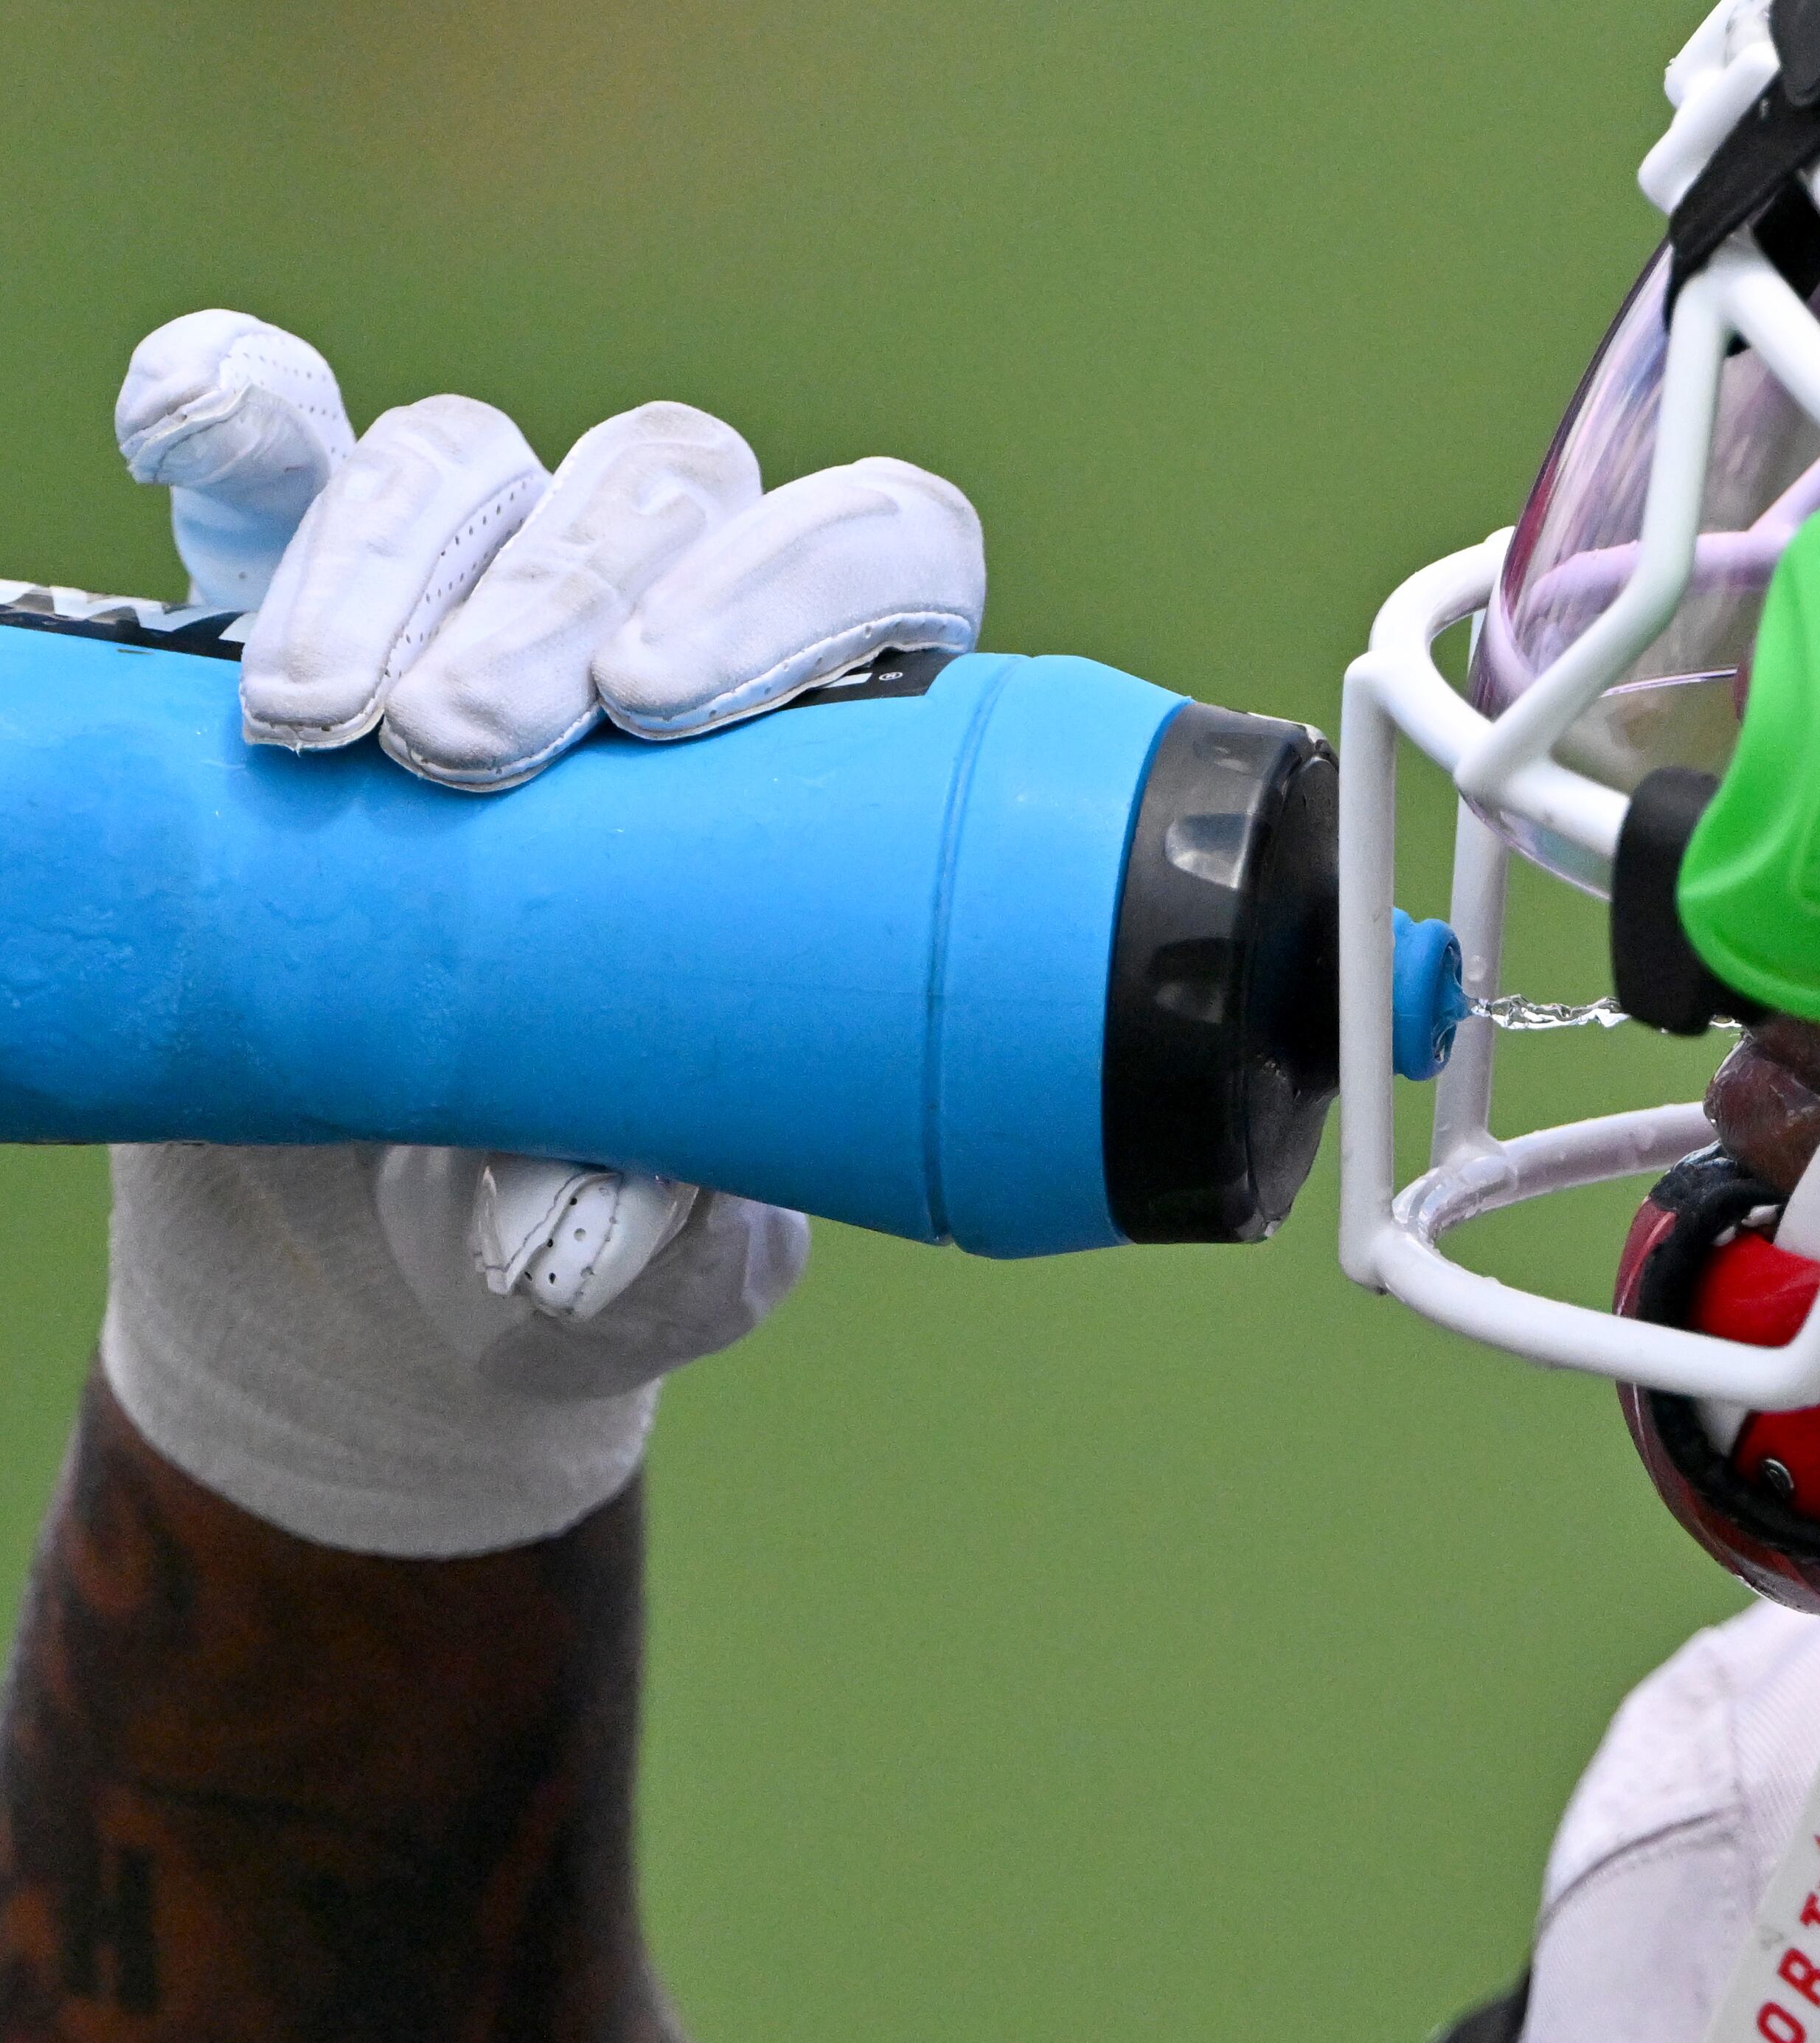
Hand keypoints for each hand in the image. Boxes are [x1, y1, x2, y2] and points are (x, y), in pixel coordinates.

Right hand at [93, 308, 993, 1553]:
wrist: (358, 1259)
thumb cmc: (558, 1229)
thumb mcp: (631, 1270)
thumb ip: (644, 1247)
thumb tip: (574, 1236)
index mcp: (821, 743)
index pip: (888, 560)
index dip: (796, 584)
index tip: (659, 706)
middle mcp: (661, 625)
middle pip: (671, 486)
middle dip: (561, 595)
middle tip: (462, 753)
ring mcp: (470, 596)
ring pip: (472, 458)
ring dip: (391, 555)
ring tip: (321, 732)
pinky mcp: (284, 603)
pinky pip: (273, 452)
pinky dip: (240, 413)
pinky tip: (198, 434)